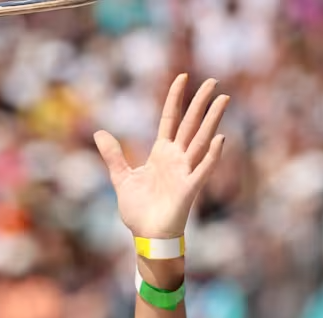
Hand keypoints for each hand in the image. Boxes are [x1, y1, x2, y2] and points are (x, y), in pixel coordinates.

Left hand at [93, 74, 229, 240]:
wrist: (146, 235)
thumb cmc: (139, 210)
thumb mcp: (121, 178)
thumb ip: (113, 156)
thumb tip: (99, 133)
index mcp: (161, 153)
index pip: (170, 119)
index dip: (175, 99)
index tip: (183, 77)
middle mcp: (176, 158)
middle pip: (190, 124)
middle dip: (201, 103)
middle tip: (214, 81)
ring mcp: (185, 171)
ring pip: (201, 140)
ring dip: (212, 121)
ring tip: (223, 99)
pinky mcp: (189, 188)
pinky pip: (203, 169)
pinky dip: (212, 155)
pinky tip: (220, 138)